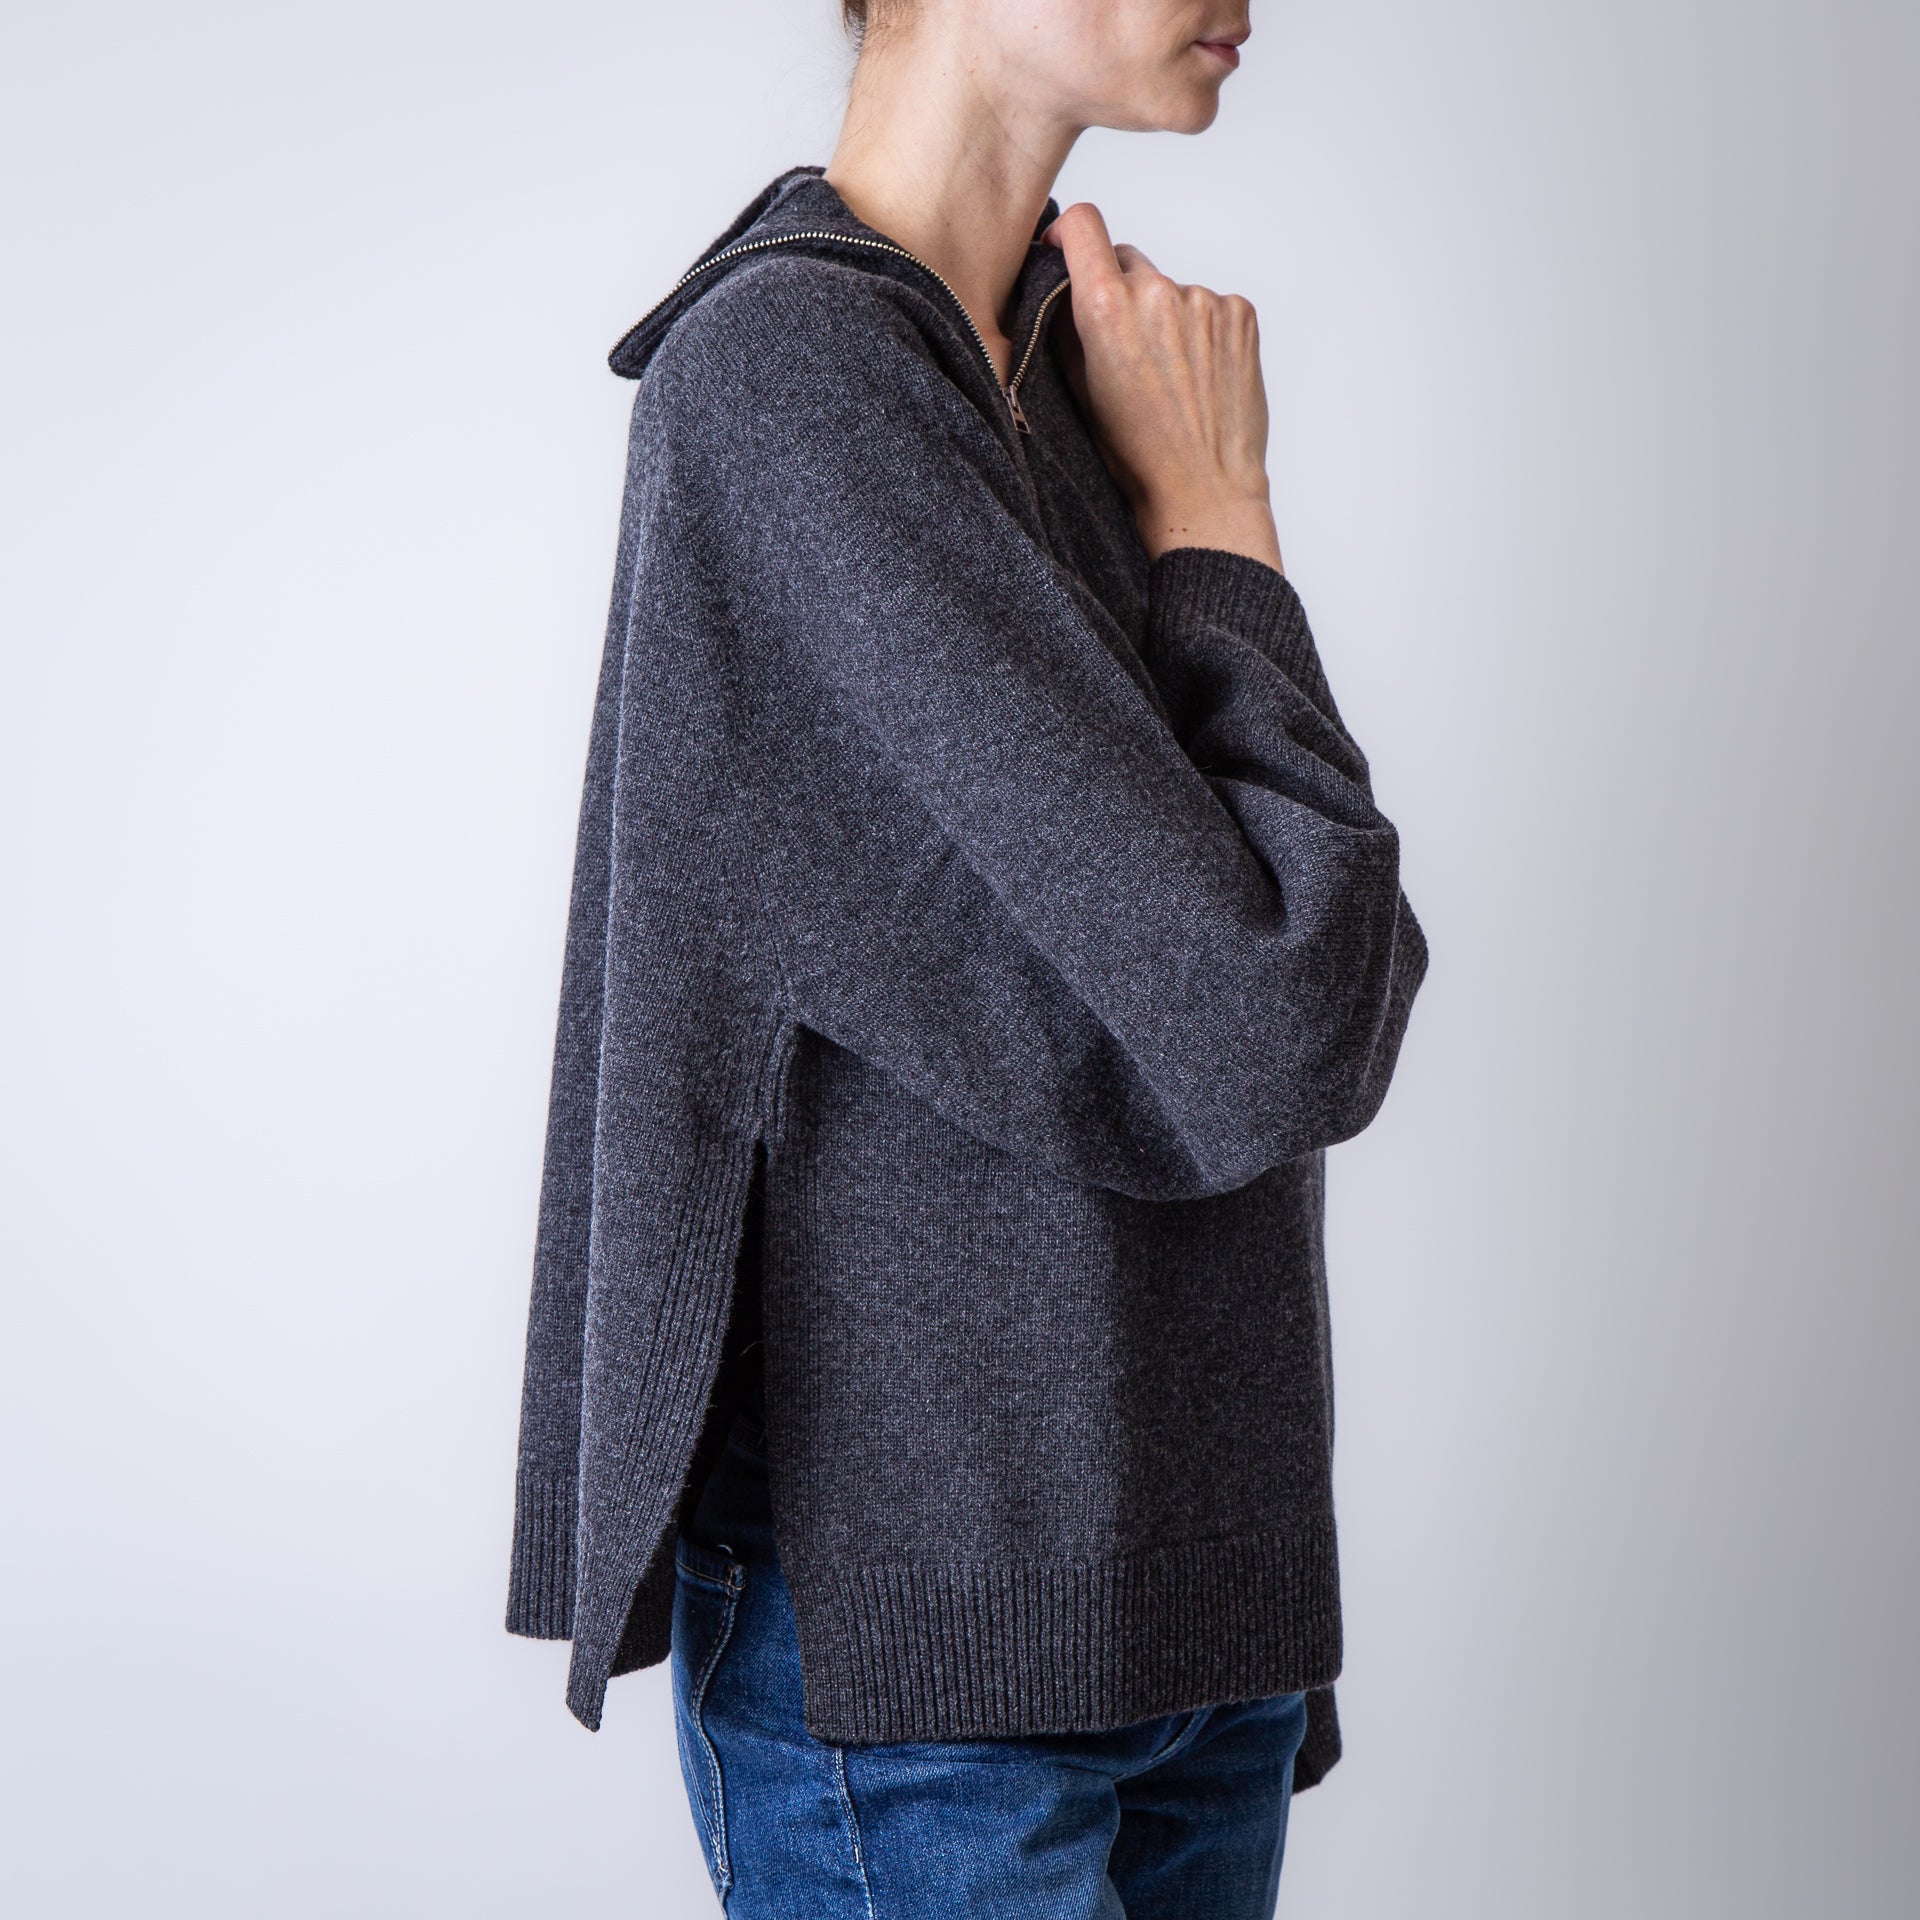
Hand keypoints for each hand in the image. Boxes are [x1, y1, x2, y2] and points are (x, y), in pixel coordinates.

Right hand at [1044, 202, 1282, 573]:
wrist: (1203, 488)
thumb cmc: (1137, 455)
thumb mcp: (1079, 391)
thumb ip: (1066, 328)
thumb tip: (1059, 286)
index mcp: (1107, 308)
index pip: (1084, 226)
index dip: (1069, 233)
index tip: (1067, 248)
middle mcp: (1157, 292)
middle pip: (1128, 262)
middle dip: (1120, 294)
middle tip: (1127, 350)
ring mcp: (1204, 300)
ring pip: (1171, 290)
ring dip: (1165, 318)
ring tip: (1170, 376)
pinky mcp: (1239, 313)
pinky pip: (1210, 306)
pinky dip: (1202, 331)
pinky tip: (1199, 375)